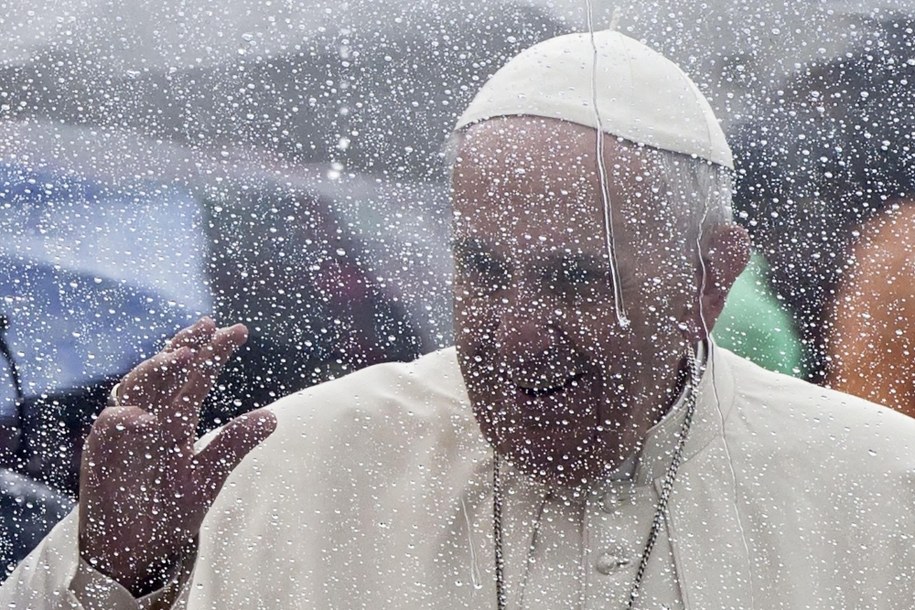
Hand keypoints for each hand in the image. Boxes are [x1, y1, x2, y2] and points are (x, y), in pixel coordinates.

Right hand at [78, 317, 276, 594]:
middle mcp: (150, 419)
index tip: (237, 331)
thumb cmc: (168, 510)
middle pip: (164, 372)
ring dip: (156, 371)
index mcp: (176, 420)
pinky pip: (108, 428)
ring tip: (182, 358)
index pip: (195, 377)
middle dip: (183, 348)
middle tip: (206, 329)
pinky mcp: (100, 455)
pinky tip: (147, 419)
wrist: (137, 553)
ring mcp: (124, 435)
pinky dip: (125, 419)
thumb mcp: (208, 476)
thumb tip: (273, 418)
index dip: (212, 351)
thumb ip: (234, 445)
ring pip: (135, 388)